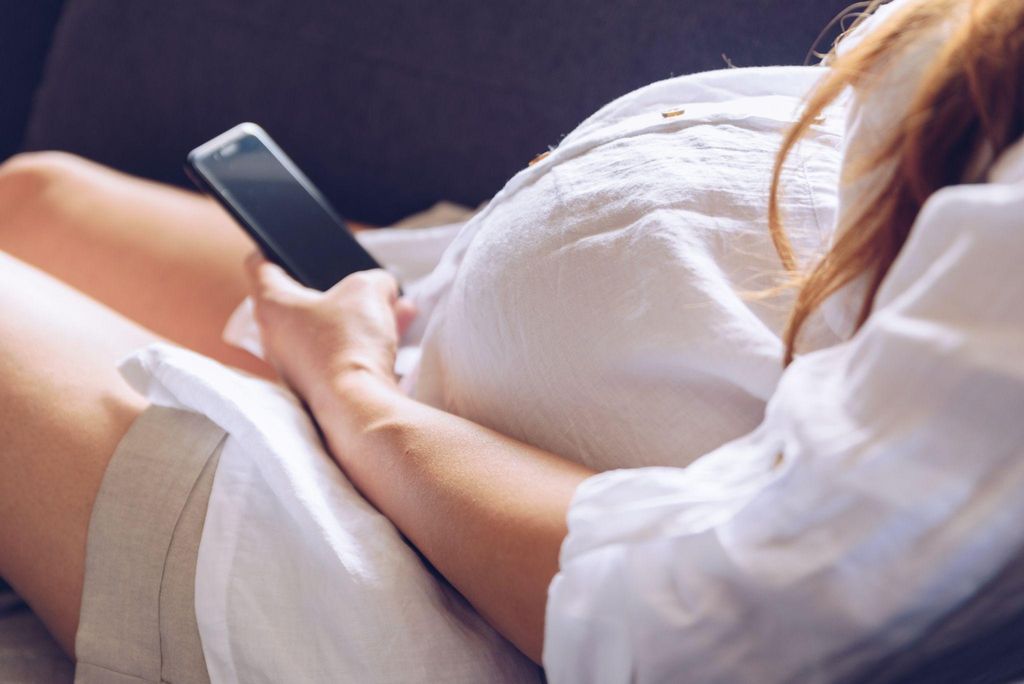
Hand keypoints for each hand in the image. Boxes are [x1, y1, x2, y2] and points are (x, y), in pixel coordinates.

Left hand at [243, 253, 415, 404]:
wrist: (358, 407)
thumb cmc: (349, 343)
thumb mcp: (368, 290)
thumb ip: (375, 279)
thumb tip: (383, 287)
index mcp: (272, 305)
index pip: (259, 264)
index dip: (274, 246)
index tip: (288, 243)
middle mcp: (276, 337)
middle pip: (300, 299)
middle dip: (336, 285)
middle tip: (359, 275)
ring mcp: (296, 365)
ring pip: (327, 327)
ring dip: (359, 314)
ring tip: (393, 303)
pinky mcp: (319, 386)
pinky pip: (342, 352)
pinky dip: (364, 340)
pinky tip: (396, 329)